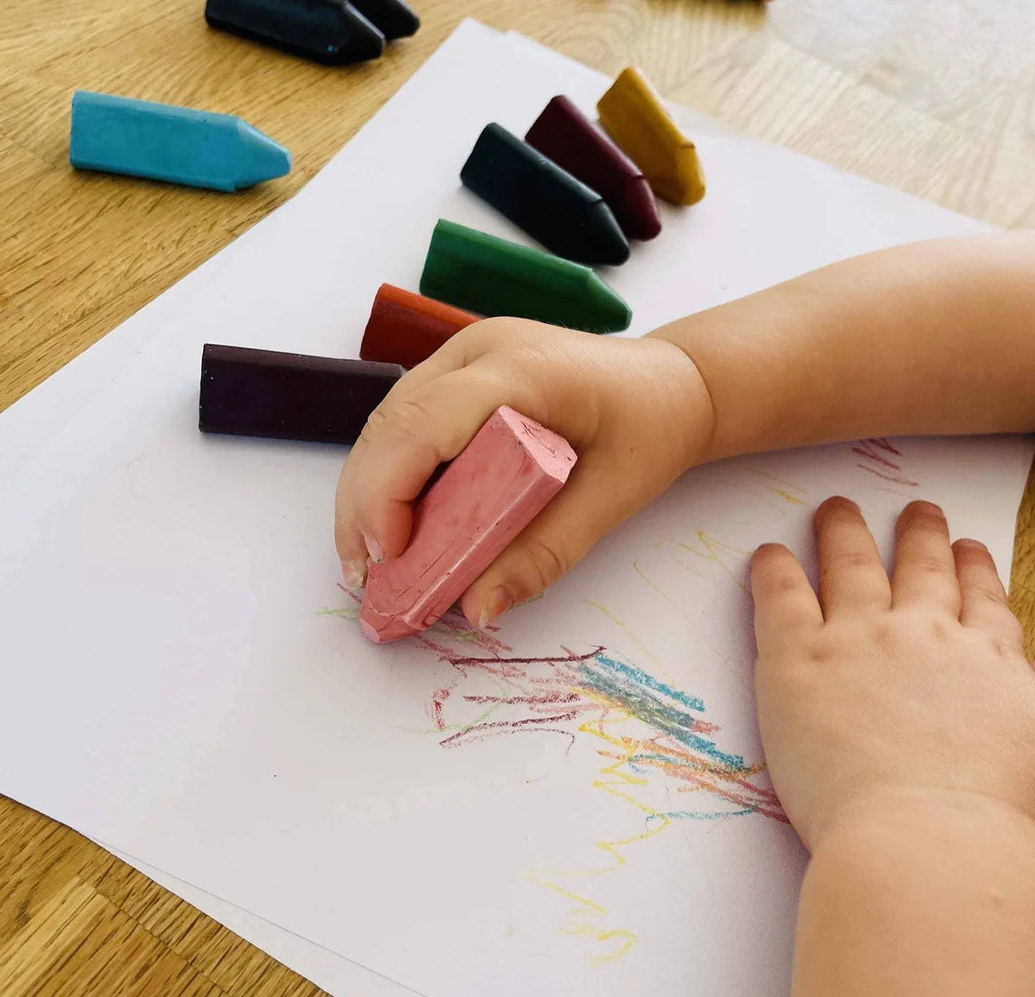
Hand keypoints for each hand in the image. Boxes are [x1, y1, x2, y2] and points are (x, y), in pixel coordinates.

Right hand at [335, 317, 712, 626]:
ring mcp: (466, 354)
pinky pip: (408, 420)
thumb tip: (477, 609)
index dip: (390, 488)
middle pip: (394, 421)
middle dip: (364, 502)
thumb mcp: (609, 500)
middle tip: (364, 575)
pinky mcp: (460, 373)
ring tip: (369, 561)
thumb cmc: (651, 429)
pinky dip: (391, 473)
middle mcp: (481, 349)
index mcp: (523, 370)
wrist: (670, 383)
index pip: (429, 420)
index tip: (389, 556)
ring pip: (389, 421)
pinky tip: (392, 522)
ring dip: (368, 491)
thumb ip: (543, 555)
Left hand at [750, 496, 1034, 852]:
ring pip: (850, 566)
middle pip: (921, 569)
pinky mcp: (797, 660)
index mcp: (987, 662)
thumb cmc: (1005, 825)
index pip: (982, 603)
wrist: (935, 844)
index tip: (970, 548)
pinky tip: (766, 552)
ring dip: (843, 532)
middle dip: (919, 536)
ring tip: (835, 510)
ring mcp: (858, 640)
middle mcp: (925, 636)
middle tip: (915, 512)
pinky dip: (772, 569)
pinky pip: (780, 596)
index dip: (974, 571)